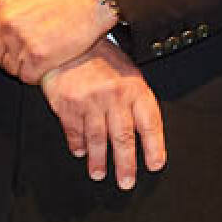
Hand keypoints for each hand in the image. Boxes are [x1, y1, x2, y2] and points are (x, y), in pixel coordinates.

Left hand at [0, 0, 116, 82]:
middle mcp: (8, 24)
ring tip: (33, 56)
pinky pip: (26, 76)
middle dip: (4, 54)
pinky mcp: (41, 57)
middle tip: (20, 51)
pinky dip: (33, 74)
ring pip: (9, 66)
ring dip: (19, 65)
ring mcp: (23, 41)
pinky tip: (42, 64)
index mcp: (0, 4)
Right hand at [40, 38, 166, 188]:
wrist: (67, 40)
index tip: (154, 165)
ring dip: (99, 160)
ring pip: (97, 138)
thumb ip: (136, 99)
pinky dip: (77, 144)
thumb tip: (146, 134)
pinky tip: (79, 151)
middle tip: (126, 181)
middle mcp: (113, 96)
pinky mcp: (67, 103)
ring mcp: (89, 101)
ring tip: (99, 173)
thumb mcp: (127, 71)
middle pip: (123, 137)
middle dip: (126, 164)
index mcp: (134, 88)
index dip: (154, 147)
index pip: (150, 124)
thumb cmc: (100, 57)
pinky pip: (74, 130)